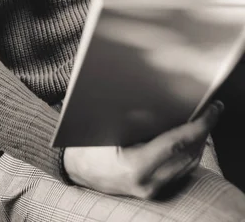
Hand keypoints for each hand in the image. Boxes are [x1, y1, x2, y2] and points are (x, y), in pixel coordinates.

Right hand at [63, 100, 222, 198]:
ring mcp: (152, 191)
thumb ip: (134, 117)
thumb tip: (162, 96)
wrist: (76, 170)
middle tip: (211, 108)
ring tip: (203, 119)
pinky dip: (190, 152)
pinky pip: (182, 171)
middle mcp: (148, 183)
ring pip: (189, 164)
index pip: (177, 144)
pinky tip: (189, 136)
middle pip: (188, 154)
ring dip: (199, 140)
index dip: (199, 125)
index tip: (212, 109)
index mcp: (136, 167)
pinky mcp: (155, 192)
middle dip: (203, 130)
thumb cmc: (87, 145)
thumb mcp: (106, 127)